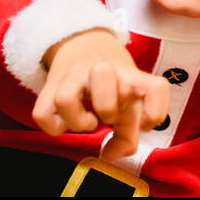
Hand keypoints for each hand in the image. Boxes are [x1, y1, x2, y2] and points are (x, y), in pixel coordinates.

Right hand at [34, 28, 170, 161]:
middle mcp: (102, 69)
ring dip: (78, 121)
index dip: (155, 112)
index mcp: (130, 75)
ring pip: (65, 100)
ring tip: (88, 120)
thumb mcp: (129, 99)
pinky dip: (54, 127)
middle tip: (108, 116)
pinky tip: (66, 121)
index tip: (144, 125)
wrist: (82, 44)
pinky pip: (43, 113)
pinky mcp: (49, 85)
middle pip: (103, 78)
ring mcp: (73, 75)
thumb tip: (109, 155)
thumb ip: (128, 133)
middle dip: (108, 109)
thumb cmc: (112, 82)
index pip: (156, 88)